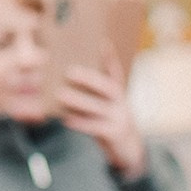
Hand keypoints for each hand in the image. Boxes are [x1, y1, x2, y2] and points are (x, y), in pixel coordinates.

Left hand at [58, 64, 145, 178]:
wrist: (129, 149)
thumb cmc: (109, 120)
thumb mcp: (107, 105)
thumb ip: (94, 94)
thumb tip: (66, 81)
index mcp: (119, 92)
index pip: (115, 71)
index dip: (109, 57)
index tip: (102, 42)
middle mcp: (122, 102)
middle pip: (107, 87)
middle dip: (89, 78)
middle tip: (69, 72)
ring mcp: (120, 118)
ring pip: (98, 107)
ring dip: (78, 101)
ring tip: (61, 94)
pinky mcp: (114, 133)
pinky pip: (95, 126)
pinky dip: (80, 122)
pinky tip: (66, 119)